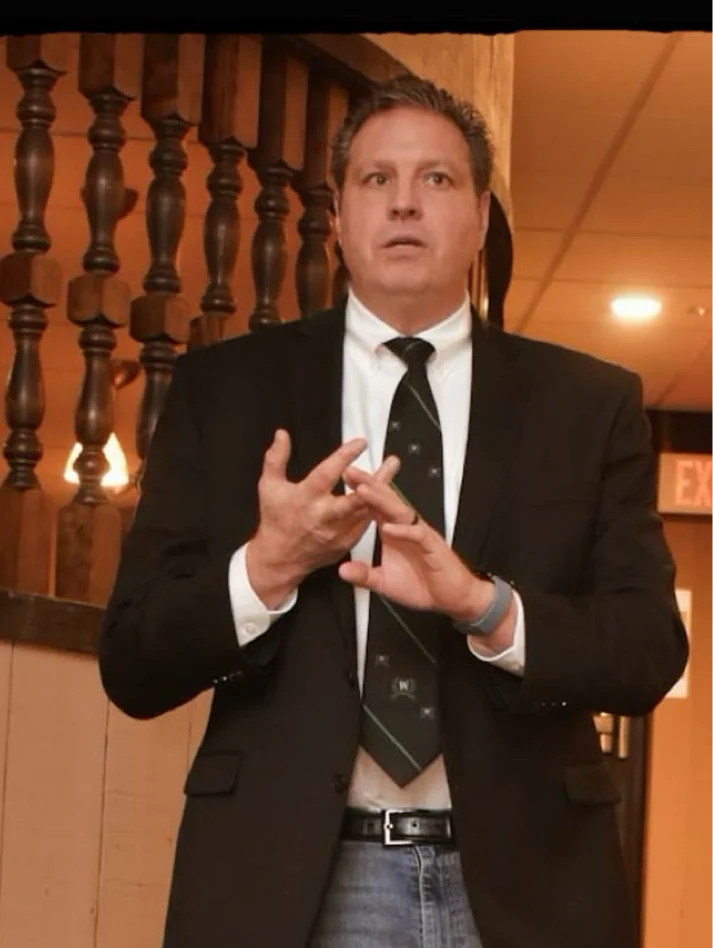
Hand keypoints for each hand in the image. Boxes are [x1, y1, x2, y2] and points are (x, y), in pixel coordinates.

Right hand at [247, 430, 398, 606]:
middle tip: (392, 461)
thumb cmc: (275, 519)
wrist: (280, 559)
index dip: (344, 458)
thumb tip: (282, 434)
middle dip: (375, 480)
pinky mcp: (345, 542)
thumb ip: (275, 459)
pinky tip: (384, 491)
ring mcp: (337, 532)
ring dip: (382, 489)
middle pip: (356, 498)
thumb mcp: (269, 487)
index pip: (327, 475)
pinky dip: (375, 507)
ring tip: (392, 468)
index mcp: (305, 499)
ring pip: (366, 509)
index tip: (361, 443)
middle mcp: (324, 516)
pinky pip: (365, 522)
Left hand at [338, 466, 490, 620]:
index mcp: (393, 532)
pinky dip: (403, 531)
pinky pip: (418, 535)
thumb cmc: (423, 585)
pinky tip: (389, 528)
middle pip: (386, 501)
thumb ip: (364, 575)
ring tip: (363, 490)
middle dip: (368, 486)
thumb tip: (343, 570)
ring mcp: (419, 535)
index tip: (343, 481)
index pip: (375, 507)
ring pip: (400, 512)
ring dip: (382, 501)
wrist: (451, 598)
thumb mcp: (384, 583)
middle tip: (350, 472)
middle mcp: (406, 528)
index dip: (360, 493)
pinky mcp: (432, 547)